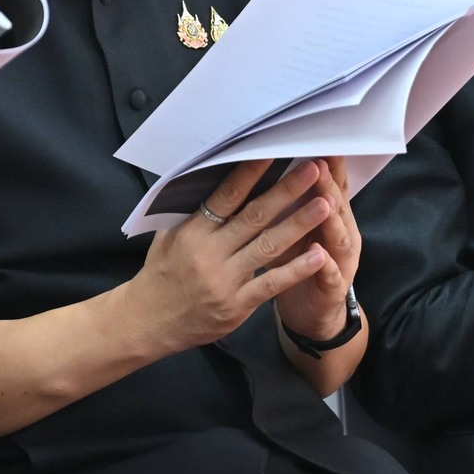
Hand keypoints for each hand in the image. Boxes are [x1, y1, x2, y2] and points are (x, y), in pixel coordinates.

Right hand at [123, 159, 335, 356]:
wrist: (147, 321)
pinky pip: (271, 284)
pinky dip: (295, 269)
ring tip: (325, 204)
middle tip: (313, 170)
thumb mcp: (167, 236)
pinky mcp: (237, 305)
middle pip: (255, 216)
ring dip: (299, 223)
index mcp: (192, 231)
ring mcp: (225, 280)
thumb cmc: (160, 272)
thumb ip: (192, 212)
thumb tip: (213, 178)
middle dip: (287, 191)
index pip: (226, 196)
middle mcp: (210, 253)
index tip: (274, 152)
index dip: (251, 173)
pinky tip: (318, 255)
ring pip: (268, 246)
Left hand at [274, 157, 362, 341]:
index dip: (327, 165)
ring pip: (338, 236)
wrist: (313, 314)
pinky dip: (324, 264)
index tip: (316, 139)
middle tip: (319, 161)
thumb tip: (267, 163)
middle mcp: (340, 235)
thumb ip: (287, 203)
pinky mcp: (332, 287)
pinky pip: (330, 274)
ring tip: (324, 201)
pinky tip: (319, 253)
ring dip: (331, 218)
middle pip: (336, 204)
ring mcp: (340, 261)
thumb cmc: (298, 265)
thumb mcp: (291, 230)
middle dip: (327, 184)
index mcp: (330, 218)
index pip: (330, 186)